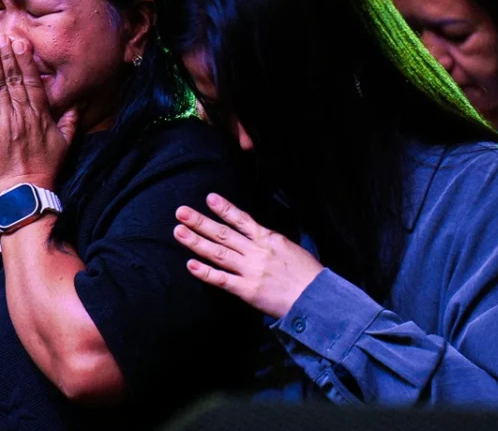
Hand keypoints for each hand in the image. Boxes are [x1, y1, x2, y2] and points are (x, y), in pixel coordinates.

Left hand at [0, 36, 76, 197]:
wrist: (23, 193)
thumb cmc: (43, 170)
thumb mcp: (64, 145)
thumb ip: (70, 122)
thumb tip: (77, 105)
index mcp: (40, 116)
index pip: (33, 82)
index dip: (26, 61)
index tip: (21, 42)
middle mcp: (23, 115)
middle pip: (15, 79)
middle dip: (8, 55)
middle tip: (3, 34)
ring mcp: (5, 122)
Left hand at [173, 193, 321, 319]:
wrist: (318, 298)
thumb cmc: (309, 275)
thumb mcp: (292, 249)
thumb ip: (271, 242)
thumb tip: (256, 235)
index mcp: (269, 239)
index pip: (242, 220)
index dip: (224, 209)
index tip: (209, 198)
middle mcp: (257, 252)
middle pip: (223, 234)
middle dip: (200, 221)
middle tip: (181, 212)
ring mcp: (251, 270)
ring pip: (218, 253)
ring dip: (197, 242)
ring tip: (179, 232)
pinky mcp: (248, 290)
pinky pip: (222, 280)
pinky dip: (205, 272)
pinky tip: (190, 265)